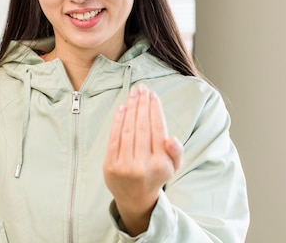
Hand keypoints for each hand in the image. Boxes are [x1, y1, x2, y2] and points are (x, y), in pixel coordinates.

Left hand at [103, 84, 182, 235]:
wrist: (135, 198)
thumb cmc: (155, 176)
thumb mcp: (173, 168)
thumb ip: (176, 153)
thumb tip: (172, 139)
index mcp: (160, 164)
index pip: (157, 130)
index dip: (155, 110)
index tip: (153, 95)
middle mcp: (142, 165)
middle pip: (141, 126)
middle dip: (142, 104)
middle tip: (142, 88)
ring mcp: (124, 165)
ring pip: (127, 130)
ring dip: (130, 108)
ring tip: (133, 93)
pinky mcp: (110, 165)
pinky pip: (114, 138)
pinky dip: (117, 121)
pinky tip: (121, 107)